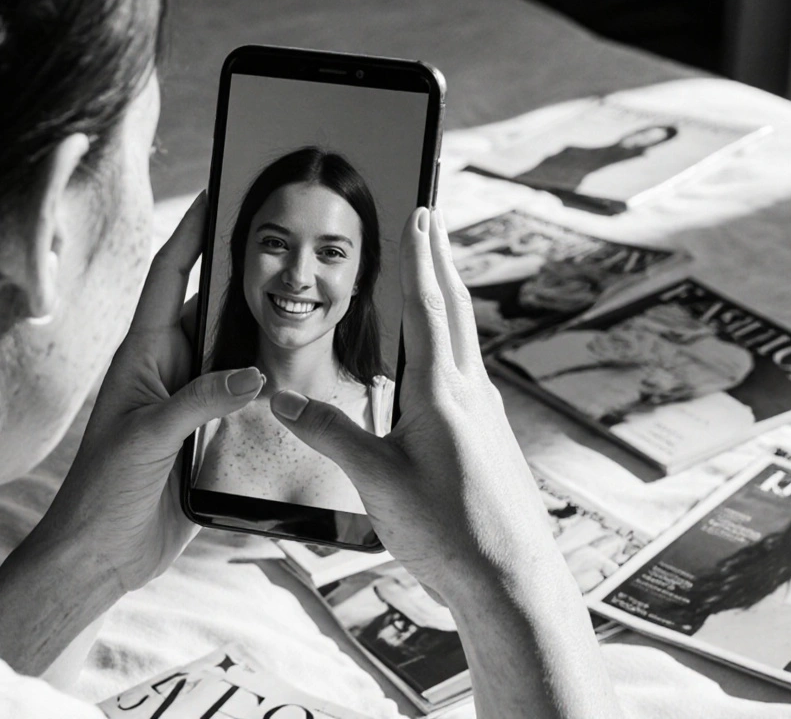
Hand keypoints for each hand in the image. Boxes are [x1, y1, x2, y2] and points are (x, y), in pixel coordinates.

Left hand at [45, 192, 263, 591]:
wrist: (101, 553)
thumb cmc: (103, 490)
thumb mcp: (148, 437)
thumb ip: (198, 401)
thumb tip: (253, 374)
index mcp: (142, 355)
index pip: (169, 278)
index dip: (191, 233)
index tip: (217, 194)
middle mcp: (168, 371)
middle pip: (211, 311)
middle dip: (244, 279)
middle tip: (286, 249)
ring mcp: (189, 404)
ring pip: (234, 356)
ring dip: (263, 337)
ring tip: (307, 309)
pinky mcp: (207, 438)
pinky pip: (245, 402)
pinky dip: (270, 390)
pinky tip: (300, 383)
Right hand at [269, 207, 555, 599]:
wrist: (510, 579)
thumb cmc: (448, 531)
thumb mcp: (375, 480)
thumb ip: (328, 433)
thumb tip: (280, 400)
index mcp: (441, 392)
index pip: (426, 306)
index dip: (419, 255)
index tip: (420, 210)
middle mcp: (470, 392)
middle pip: (455, 308)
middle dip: (439, 258)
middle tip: (432, 217)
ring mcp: (485, 415)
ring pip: (464, 338)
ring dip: (447, 296)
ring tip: (435, 273)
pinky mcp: (488, 438)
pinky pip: (466, 371)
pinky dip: (450, 341)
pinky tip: (440, 361)